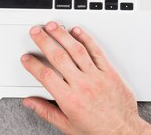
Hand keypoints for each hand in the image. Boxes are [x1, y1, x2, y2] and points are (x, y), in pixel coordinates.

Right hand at [21, 22, 150, 134]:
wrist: (124, 133)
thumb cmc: (98, 131)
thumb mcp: (67, 126)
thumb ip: (46, 111)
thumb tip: (30, 102)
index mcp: (69, 100)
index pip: (46, 76)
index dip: (33, 65)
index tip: (26, 58)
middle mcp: (82, 85)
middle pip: (58, 57)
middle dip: (44, 41)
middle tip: (36, 31)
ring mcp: (97, 77)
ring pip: (76, 50)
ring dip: (62, 35)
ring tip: (53, 26)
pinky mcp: (109, 72)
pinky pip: (96, 51)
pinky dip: (86, 39)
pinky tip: (77, 31)